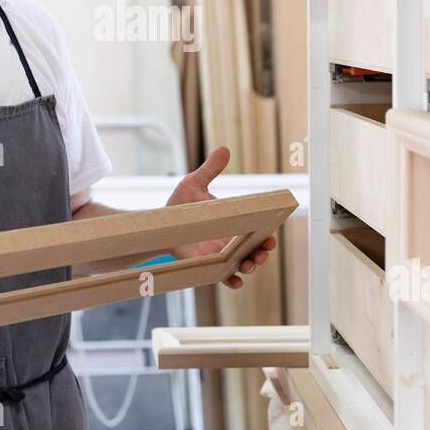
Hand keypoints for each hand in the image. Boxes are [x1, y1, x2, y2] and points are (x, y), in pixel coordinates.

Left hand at [168, 147, 277, 288]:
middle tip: (264, 250)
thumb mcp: (194, 184)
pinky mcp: (206, 265)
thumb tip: (224, 149)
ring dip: (251, 266)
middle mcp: (229, 241)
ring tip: (251, 264)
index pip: (256, 230)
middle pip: (253, 250)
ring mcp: (219, 255)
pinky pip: (222, 277)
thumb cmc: (179, 205)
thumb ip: (210, 169)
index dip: (267, 235)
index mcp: (233, 223)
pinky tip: (236, 280)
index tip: (271, 235)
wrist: (158, 223)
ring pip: (242, 265)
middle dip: (262, 253)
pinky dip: (232, 281)